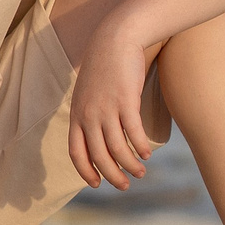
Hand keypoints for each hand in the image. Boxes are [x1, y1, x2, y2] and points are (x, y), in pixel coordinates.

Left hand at [69, 29, 154, 190]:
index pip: (77, 153)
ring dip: (130, 165)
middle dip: (112, 175)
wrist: (115, 38)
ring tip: (140, 172)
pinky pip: (133, 132)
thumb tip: (97, 136)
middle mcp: (88, 115)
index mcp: (77, 115)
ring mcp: (106, 108)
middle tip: (124, 186)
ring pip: (118, 148)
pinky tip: (147, 153)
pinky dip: (141, 146)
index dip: (86, 171)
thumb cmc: (104, 66)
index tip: (97, 184)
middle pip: (99, 156)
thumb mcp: (87, 92)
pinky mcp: (125, 101)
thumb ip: (88, 113)